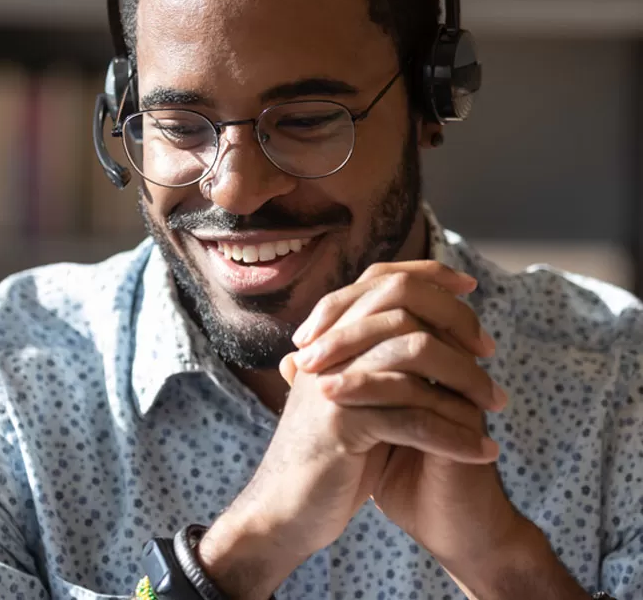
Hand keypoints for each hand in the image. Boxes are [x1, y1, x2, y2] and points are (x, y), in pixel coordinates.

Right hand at [198, 263, 504, 599]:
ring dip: (467, 379)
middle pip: (401, 304)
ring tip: (497, 405)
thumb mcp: (354, 398)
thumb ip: (381, 360)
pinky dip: (455, 435)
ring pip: (414, 354)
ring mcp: (332, 381)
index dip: (427, 274)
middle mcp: (326, 349)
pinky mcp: (342, 423)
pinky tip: (483, 451)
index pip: (379, 280)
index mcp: (330, 337)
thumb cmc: (331, 456)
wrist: (286, 510)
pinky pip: (413, 418)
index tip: (469, 286)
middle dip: (456, 321)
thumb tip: (433, 327)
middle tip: (490, 351)